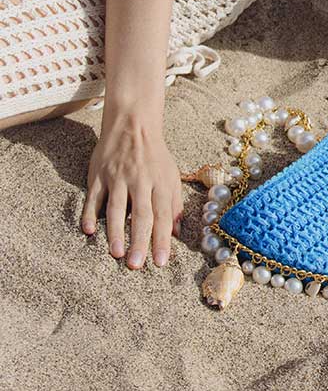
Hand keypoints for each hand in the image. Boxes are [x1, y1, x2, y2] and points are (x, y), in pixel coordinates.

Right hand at [82, 110, 183, 266]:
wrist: (133, 125)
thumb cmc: (155, 156)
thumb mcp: (171, 176)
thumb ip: (174, 204)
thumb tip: (176, 233)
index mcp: (161, 183)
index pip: (163, 216)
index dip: (162, 239)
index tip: (161, 262)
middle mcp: (141, 182)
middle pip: (141, 215)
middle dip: (139, 241)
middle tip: (136, 265)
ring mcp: (118, 178)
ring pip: (116, 208)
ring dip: (115, 232)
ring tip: (116, 254)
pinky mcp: (99, 175)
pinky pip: (93, 197)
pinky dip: (89, 213)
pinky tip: (88, 231)